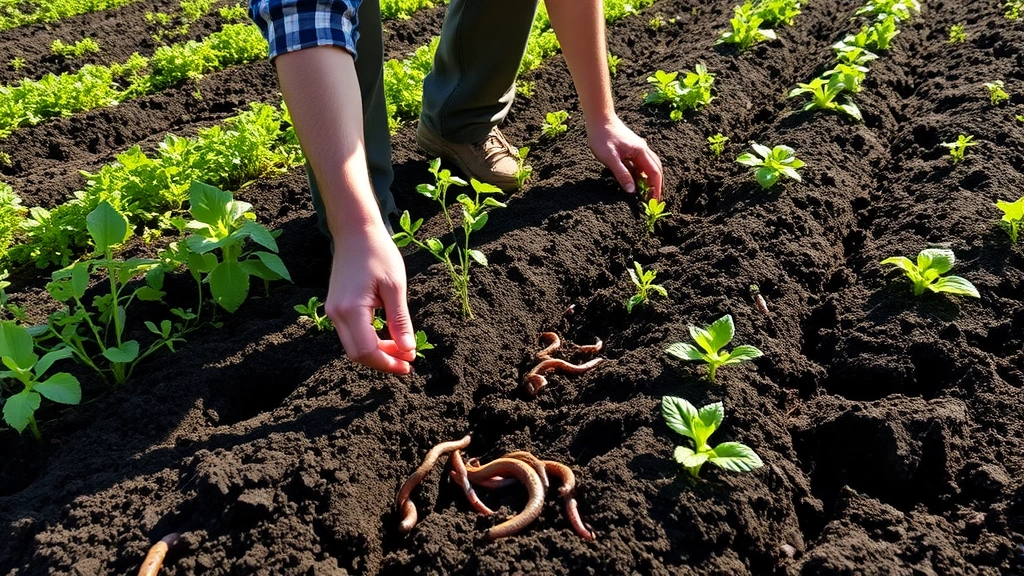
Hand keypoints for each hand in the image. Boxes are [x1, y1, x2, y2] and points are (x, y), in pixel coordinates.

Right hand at [325, 221, 416, 373]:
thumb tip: (408, 350)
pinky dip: (369, 341)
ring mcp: (333, 311)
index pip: (367, 350)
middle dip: (383, 361)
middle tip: (408, 360)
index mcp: (350, 309)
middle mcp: (336, 313)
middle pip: (357, 354)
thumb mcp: (395, 287)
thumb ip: (400, 321)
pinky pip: (351, 334)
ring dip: (377, 352)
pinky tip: (388, 337)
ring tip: (401, 348)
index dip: (388, 362)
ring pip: (353, 346)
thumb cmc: (378, 253)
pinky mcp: (336, 307)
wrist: (355, 231)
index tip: (410, 364)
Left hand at [585, 114, 663, 198]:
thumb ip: (622, 174)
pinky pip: (639, 163)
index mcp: (640, 151)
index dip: (656, 188)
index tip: (654, 201)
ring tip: (645, 193)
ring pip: (648, 166)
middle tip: (653, 199)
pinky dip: (640, 173)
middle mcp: (642, 149)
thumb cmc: (602, 136)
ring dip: (649, 179)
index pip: (654, 173)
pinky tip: (635, 180)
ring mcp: (637, 148)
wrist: (599, 118)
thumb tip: (632, 191)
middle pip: (655, 169)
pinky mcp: (630, 148)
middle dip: (656, 185)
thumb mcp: (610, 158)